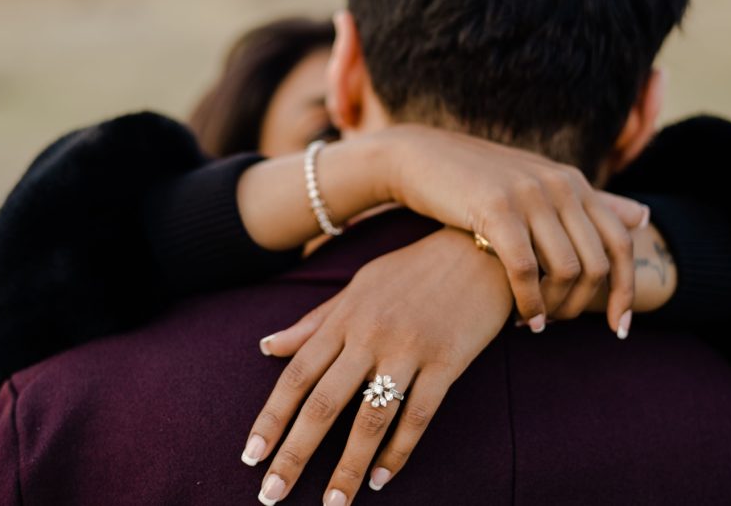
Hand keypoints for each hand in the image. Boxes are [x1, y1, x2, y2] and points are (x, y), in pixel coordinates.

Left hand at [243, 228, 511, 504]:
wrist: (479, 249)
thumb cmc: (414, 270)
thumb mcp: (359, 287)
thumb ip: (314, 322)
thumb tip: (267, 346)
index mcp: (345, 317)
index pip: (297, 375)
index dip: (271, 418)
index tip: (250, 455)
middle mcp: (371, 335)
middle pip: (324, 403)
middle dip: (294, 453)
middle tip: (271, 495)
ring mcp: (410, 349)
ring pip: (371, 418)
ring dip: (348, 466)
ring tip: (332, 504)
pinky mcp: (447, 361)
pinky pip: (419, 415)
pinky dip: (399, 450)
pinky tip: (381, 478)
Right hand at [379, 125, 647, 332]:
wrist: (421, 157)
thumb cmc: (480, 180)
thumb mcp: (539, 185)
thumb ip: (590, 203)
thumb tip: (644, 216)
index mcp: (574, 182)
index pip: (621, 243)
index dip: (627, 291)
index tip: (619, 329)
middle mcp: (560, 185)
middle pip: (597, 264)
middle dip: (583, 306)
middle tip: (558, 324)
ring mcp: (530, 195)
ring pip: (566, 270)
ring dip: (556, 308)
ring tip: (536, 323)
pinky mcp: (496, 209)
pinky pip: (526, 270)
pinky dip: (529, 302)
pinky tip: (521, 320)